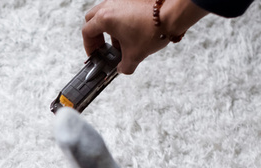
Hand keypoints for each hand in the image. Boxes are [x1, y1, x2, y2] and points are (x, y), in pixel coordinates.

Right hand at [83, 0, 207, 73]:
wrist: (173, 15)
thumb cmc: (153, 30)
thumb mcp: (135, 55)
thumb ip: (124, 66)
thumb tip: (122, 69)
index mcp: (105, 18)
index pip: (87, 32)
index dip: (89, 46)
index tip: (95, 54)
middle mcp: (110, 5)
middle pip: (92, 19)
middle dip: (96, 35)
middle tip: (103, 46)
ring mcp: (121, 0)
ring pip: (106, 13)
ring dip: (108, 29)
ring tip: (120, 42)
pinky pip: (119, 9)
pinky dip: (120, 21)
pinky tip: (131, 33)